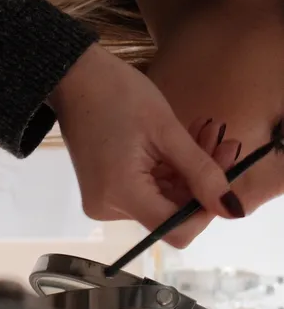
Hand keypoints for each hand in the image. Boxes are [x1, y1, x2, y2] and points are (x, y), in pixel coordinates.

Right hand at [50, 44, 244, 247]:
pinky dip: (168, 171)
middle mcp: (108, 208)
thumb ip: (202, 172)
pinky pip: (146, 191)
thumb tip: (233, 210)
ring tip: (205, 133)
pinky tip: (182, 143)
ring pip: (162, 201)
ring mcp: (103, 200)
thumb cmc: (118, 96)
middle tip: (222, 141)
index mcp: (121, 194)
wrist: (75, 78)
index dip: (208, 208)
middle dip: (201, 182)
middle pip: (170, 214)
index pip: (178, 229)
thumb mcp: (167, 131)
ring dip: (188, 172)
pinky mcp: (103, 189)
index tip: (223, 173)